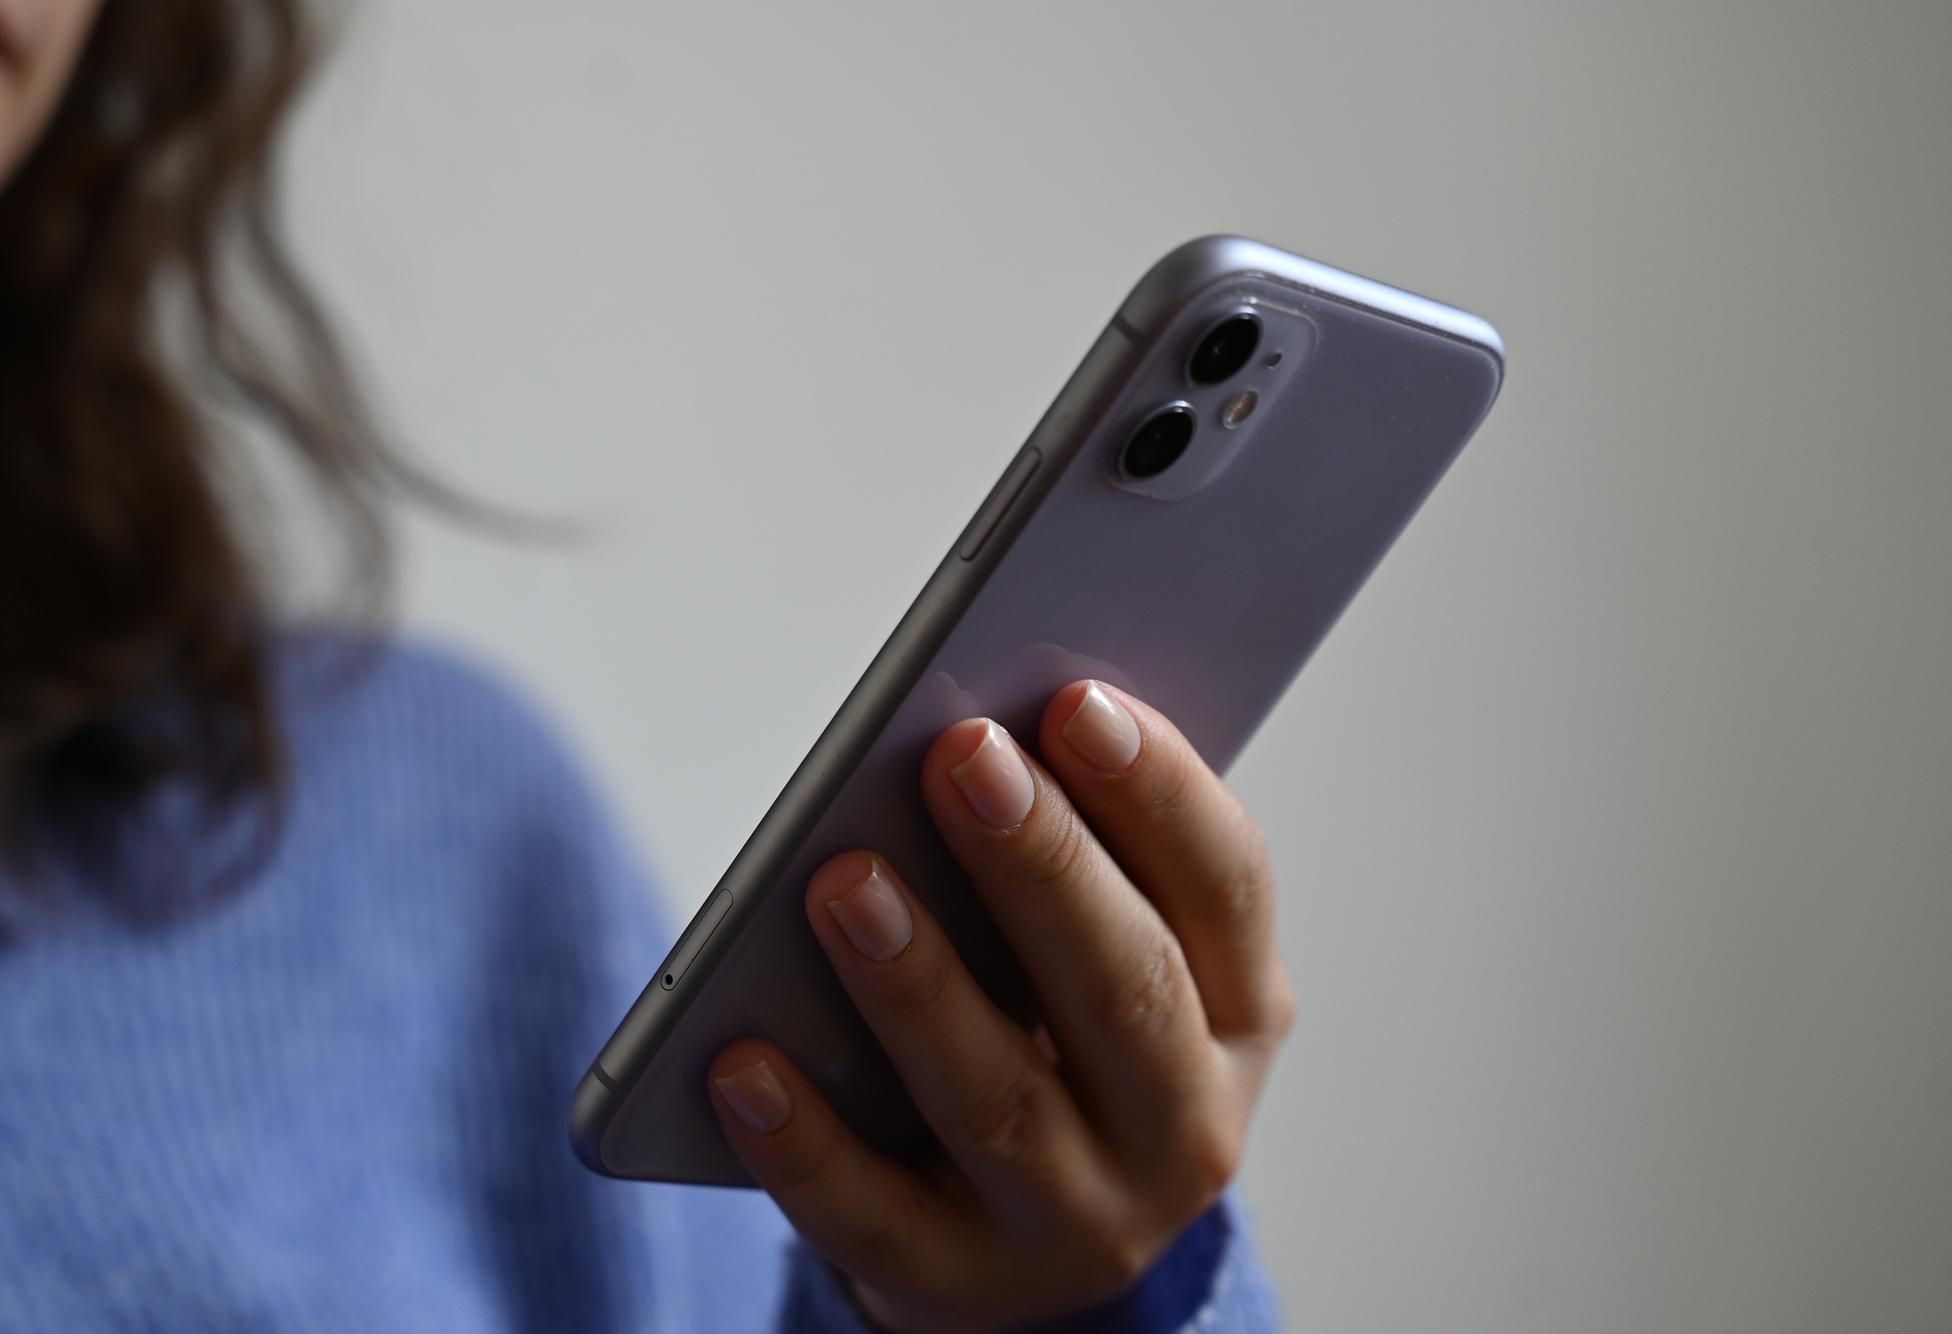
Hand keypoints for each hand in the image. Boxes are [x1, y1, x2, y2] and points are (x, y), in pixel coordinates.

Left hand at [707, 681, 1293, 1332]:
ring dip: (920, 988)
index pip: (1224, 888)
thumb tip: (964, 736)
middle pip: (1126, 990)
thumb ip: (1071, 858)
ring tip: (841, 882)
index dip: (1159, 793)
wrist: (1027, 1250)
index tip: (1074, 700)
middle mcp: (1184, 1126)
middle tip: (960, 755)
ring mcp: (1077, 1222)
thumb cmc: (1050, 1036)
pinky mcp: (960, 1286)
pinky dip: (804, 1142)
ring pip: (999, 1102)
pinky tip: (738, 1062)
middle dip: (1044, 867)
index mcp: (1237, 1009)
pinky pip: (872, 1216)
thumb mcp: (1104, 954)